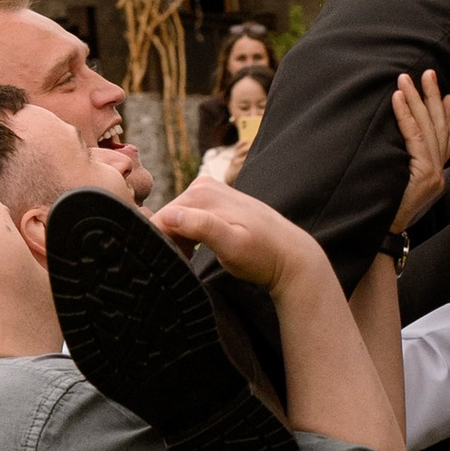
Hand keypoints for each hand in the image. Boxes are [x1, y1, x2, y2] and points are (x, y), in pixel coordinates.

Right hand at [152, 176, 325, 291]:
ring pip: (175, 219)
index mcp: (202, 194)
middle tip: (187, 265)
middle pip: (167, 218)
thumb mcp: (232, 246)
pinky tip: (197, 251)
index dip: (161, 245)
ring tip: (193, 260)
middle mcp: (202, 185)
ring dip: (178, 242)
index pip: (161, 219)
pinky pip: (188, 217)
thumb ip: (202, 228)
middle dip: (170, 243)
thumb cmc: (263, 255)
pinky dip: (187, 236)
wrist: (289, 255)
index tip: (172, 264)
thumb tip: (170, 215)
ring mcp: (208, 190)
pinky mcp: (213, 199)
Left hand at [388, 68, 449, 232]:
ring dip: (418, 101)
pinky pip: (416, 139)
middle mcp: (440, 173)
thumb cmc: (387, 209)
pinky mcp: (424, 176)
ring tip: (408, 79)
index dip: (447, 114)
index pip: (447, 138)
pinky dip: (407, 117)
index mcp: (437, 174)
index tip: (446, 93)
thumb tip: (403, 140)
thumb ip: (410, 163)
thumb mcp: (403, 183)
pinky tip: (399, 100)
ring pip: (429, 129)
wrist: (384, 234)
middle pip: (441, 128)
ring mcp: (434, 175)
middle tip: (427, 73)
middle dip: (433, 98)